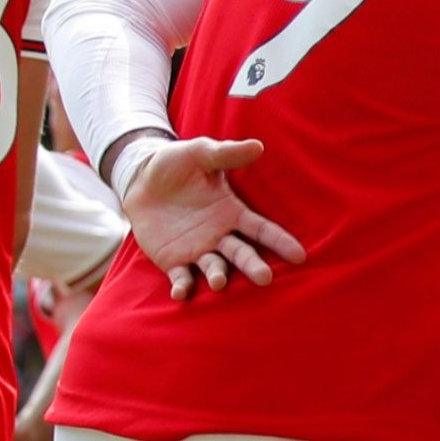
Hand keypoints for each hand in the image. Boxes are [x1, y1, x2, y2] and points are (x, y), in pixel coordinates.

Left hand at [120, 137, 308, 300]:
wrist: (140, 179)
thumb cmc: (176, 164)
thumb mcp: (200, 153)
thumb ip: (226, 153)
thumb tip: (257, 146)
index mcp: (231, 212)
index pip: (261, 229)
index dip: (280, 241)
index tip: (299, 255)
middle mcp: (219, 235)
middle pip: (241, 254)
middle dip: (253, 266)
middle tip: (265, 278)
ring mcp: (197, 250)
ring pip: (214, 268)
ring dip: (218, 277)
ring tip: (219, 282)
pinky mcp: (172, 260)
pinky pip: (181, 277)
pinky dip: (182, 288)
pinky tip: (181, 294)